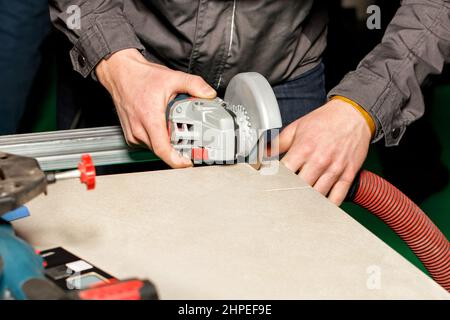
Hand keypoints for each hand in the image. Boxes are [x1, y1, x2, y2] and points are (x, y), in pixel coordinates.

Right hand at [96, 48, 216, 167]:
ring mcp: (133, 133)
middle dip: (178, 150)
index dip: (177, 161)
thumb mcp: (172, 77)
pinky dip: (158, 139)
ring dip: (168, 144)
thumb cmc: (139, 77)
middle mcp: (139, 129)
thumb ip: (193, 85)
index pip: (163, 150)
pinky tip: (164, 129)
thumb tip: (209, 94)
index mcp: (150, 118)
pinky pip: (148, 144)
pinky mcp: (131, 135)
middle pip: (162, 151)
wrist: (120, 73)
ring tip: (178, 133)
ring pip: (155, 148)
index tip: (188, 162)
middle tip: (191, 145)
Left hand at [272, 100, 371, 204]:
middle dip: (289, 194)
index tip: (270, 186)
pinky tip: (319, 207)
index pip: (284, 172)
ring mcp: (334, 169)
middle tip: (283, 199)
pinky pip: (338, 197)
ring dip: (307, 202)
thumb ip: (278, 143)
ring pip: (317, 196)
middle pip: (299, 187)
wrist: (353, 114)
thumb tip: (263, 154)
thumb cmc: (324, 120)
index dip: (275, 181)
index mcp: (304, 148)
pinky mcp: (348, 174)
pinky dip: (328, 205)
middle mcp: (319, 160)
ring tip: (298, 204)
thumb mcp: (296, 127)